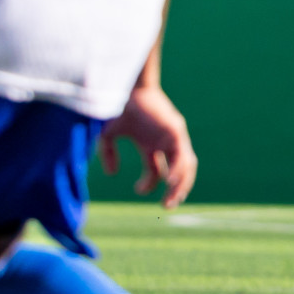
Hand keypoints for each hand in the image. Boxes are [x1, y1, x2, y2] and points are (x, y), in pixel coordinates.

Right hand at [99, 85, 196, 209]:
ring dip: (181, 183)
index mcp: (152, 145)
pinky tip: (172, 181)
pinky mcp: (177, 130)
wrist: (128, 87)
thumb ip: (108, 154)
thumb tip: (112, 174)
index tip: (138, 191)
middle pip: (177, 171)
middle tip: (167, 206)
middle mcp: (166, 143)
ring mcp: (173, 137)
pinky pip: (182, 153)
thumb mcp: (109, 135)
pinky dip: (179, 168)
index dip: (149, 185)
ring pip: (185, 165)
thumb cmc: (118, 107)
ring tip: (173, 198)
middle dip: (174, 190)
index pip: (157, 172)